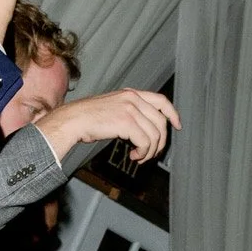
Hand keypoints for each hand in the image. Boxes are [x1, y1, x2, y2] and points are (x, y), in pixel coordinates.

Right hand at [44, 86, 180, 164]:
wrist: (74, 120)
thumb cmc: (89, 118)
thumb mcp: (114, 108)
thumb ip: (131, 112)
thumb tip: (147, 130)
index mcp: (131, 93)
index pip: (161, 100)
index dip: (172, 114)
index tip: (177, 125)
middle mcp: (133, 98)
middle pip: (161, 122)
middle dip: (160, 142)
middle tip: (151, 153)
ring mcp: (130, 109)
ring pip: (155, 134)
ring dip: (150, 151)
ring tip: (139, 157)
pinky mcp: (126, 122)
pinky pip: (146, 142)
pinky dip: (143, 153)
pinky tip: (134, 156)